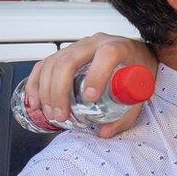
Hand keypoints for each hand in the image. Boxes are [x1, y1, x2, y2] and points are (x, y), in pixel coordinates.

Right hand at [24, 33, 156, 137]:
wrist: (137, 54)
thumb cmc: (140, 70)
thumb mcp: (141, 90)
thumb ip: (126, 113)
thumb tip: (104, 132)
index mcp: (120, 47)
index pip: (107, 54)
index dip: (97, 75)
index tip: (90, 98)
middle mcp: (96, 42)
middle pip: (69, 61)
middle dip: (60, 91)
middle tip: (61, 115)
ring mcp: (78, 46)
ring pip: (53, 63)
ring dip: (46, 91)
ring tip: (51, 114)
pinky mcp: (66, 52)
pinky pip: (45, 64)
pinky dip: (36, 83)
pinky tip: (35, 101)